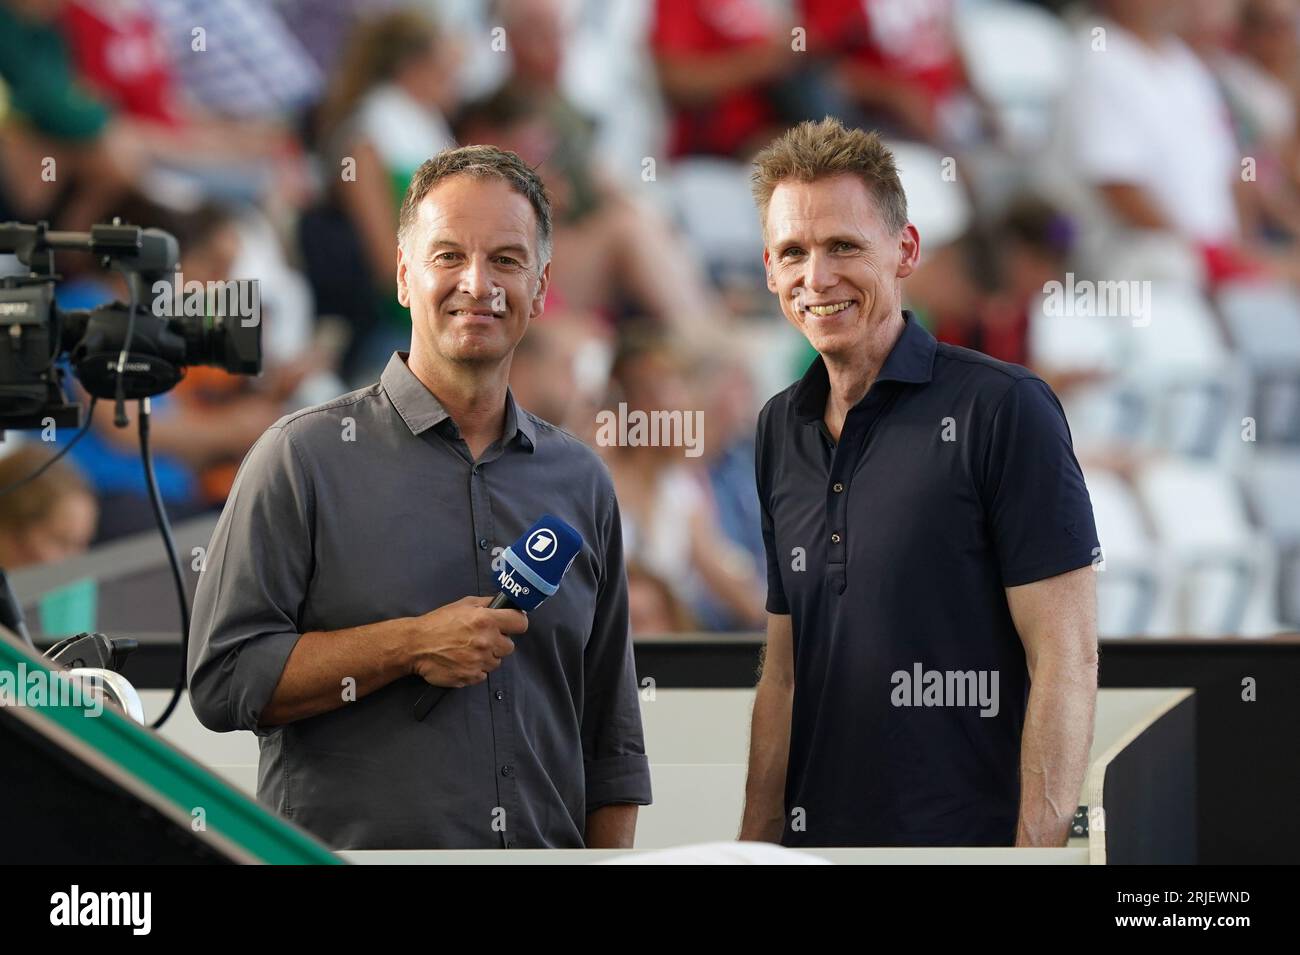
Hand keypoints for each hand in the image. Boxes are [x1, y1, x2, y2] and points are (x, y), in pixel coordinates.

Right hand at [408, 596, 526, 687]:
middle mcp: (487, 641)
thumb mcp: (463, 604)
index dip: (517, 624)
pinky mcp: (471, 676)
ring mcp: (479, 661)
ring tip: (469, 650)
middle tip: (482, 639)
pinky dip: (476, 669)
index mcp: (487, 620)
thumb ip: (486, 604)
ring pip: (496, 662)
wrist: (416, 645)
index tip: (511, 625)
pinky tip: (463, 660)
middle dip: (499, 643)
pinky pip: (483, 674)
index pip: (521, 624)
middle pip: (510, 647)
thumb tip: (504, 604)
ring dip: (487, 657)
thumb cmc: (438, 622)